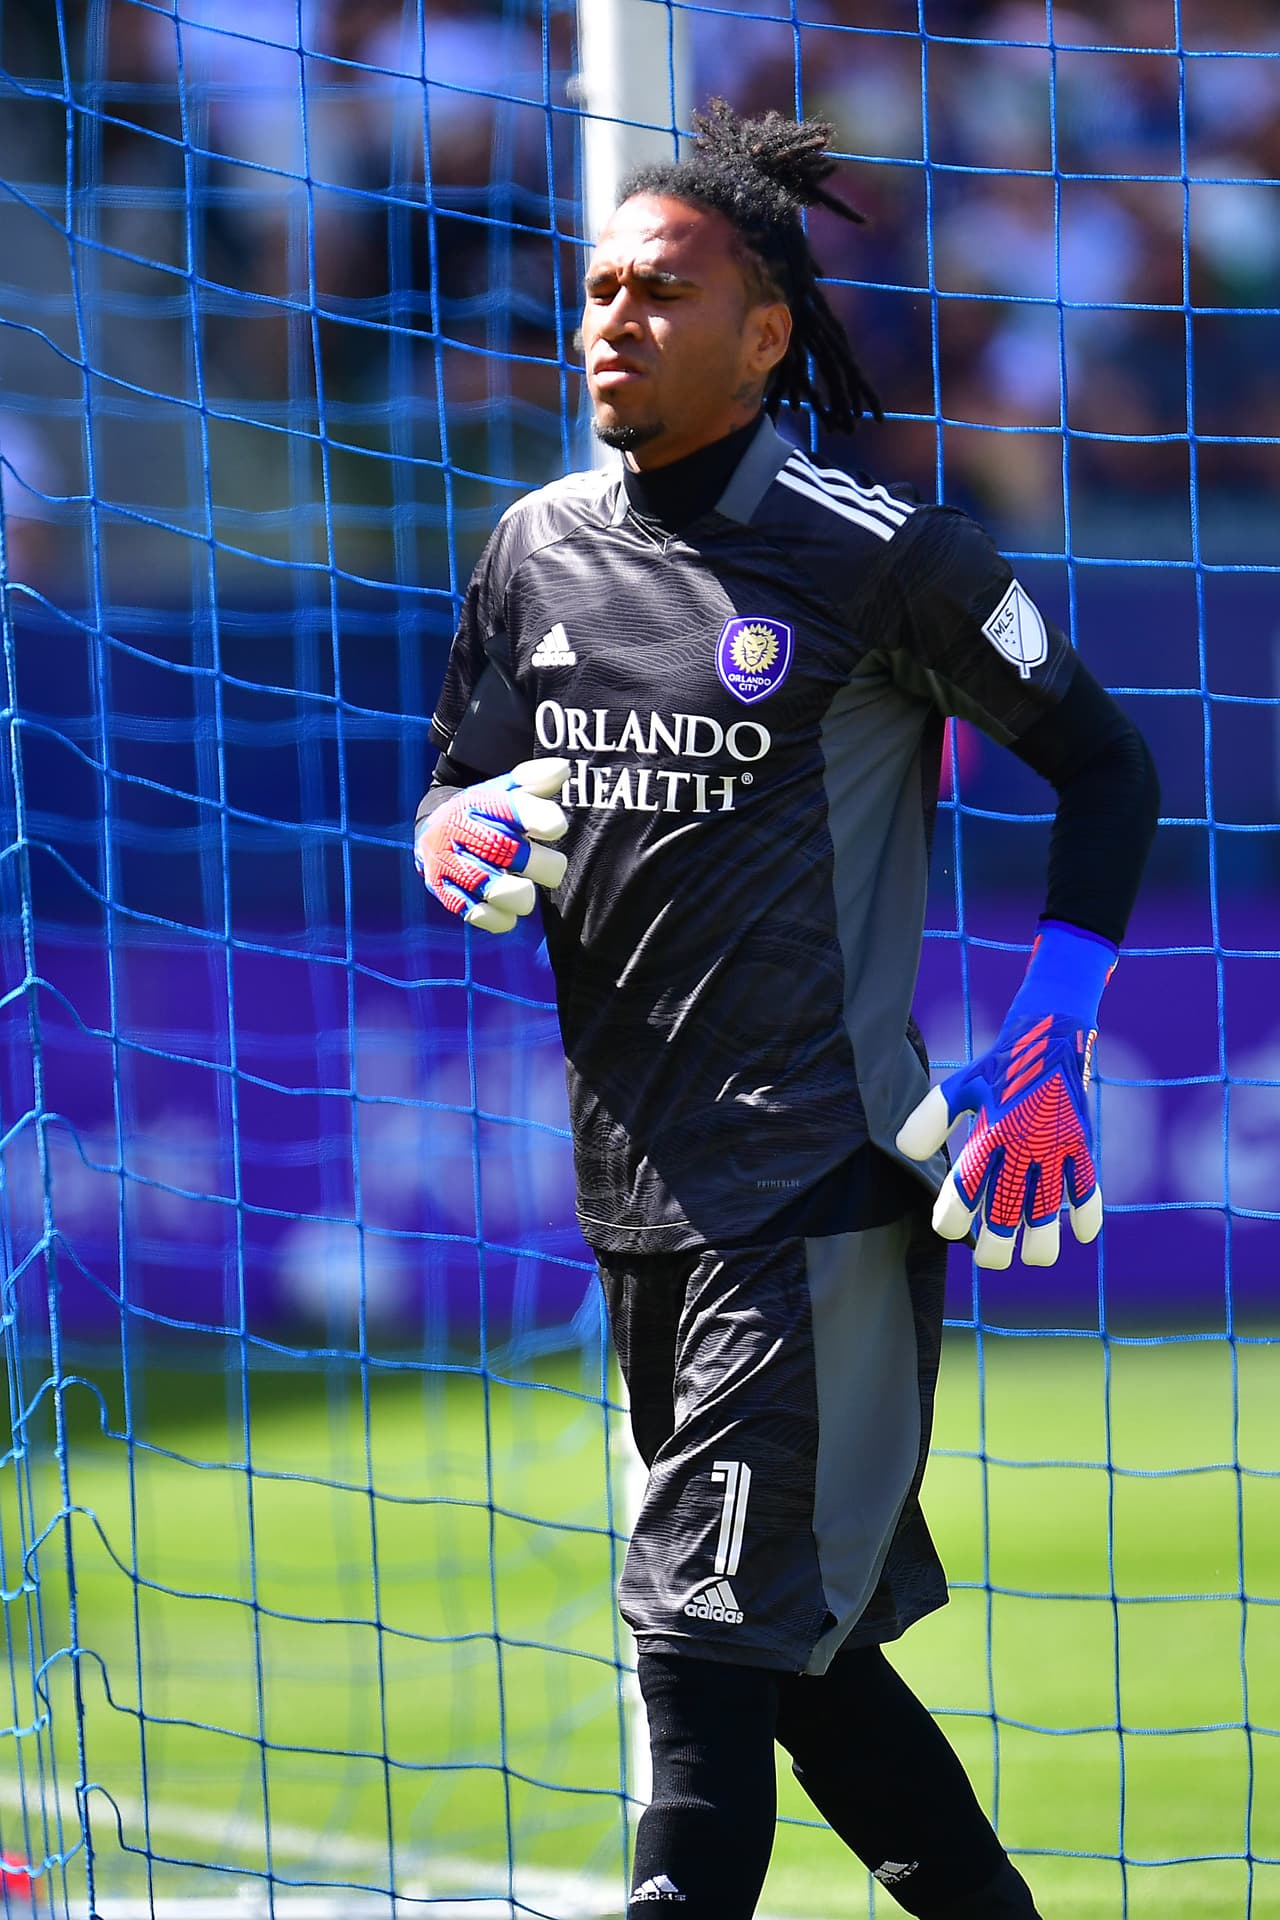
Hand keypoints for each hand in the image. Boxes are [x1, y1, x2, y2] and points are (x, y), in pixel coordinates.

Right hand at [415, 757, 568, 933]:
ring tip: (526, 891)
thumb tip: (562, 770)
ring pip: (491, 886)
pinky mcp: (444, 892)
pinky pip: (476, 913)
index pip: (512, 807)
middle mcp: (460, 831)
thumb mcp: (505, 790)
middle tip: (551, 867)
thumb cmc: (485, 813)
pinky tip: (507, 909)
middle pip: (506, 850)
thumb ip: (535, 780)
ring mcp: (449, 863)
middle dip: (540, 864)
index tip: (557, 827)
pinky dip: (499, 917)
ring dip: (520, 894)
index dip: (538, 817)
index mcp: (480, 802)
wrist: (434, 831)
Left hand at [896, 1017, 1100, 1267]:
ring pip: (1049, 1208)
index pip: (966, 1186)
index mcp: (987, 1130)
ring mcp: (1054, 1144)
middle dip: (996, 1245)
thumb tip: (907, 1154)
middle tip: (990, 1259)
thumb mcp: (958, 1087)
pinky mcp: (1081, 1141)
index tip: (951, 1228)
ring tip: (1034, 1257)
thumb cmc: (998, 1069)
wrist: (1049, 1034)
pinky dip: (1087, 1213)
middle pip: (1006, 1209)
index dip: (955, 1215)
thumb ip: (930, 1120)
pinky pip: (1087, 1186)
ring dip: (1042, 1241)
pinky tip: (1080, 1234)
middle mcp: (1020, 1141)